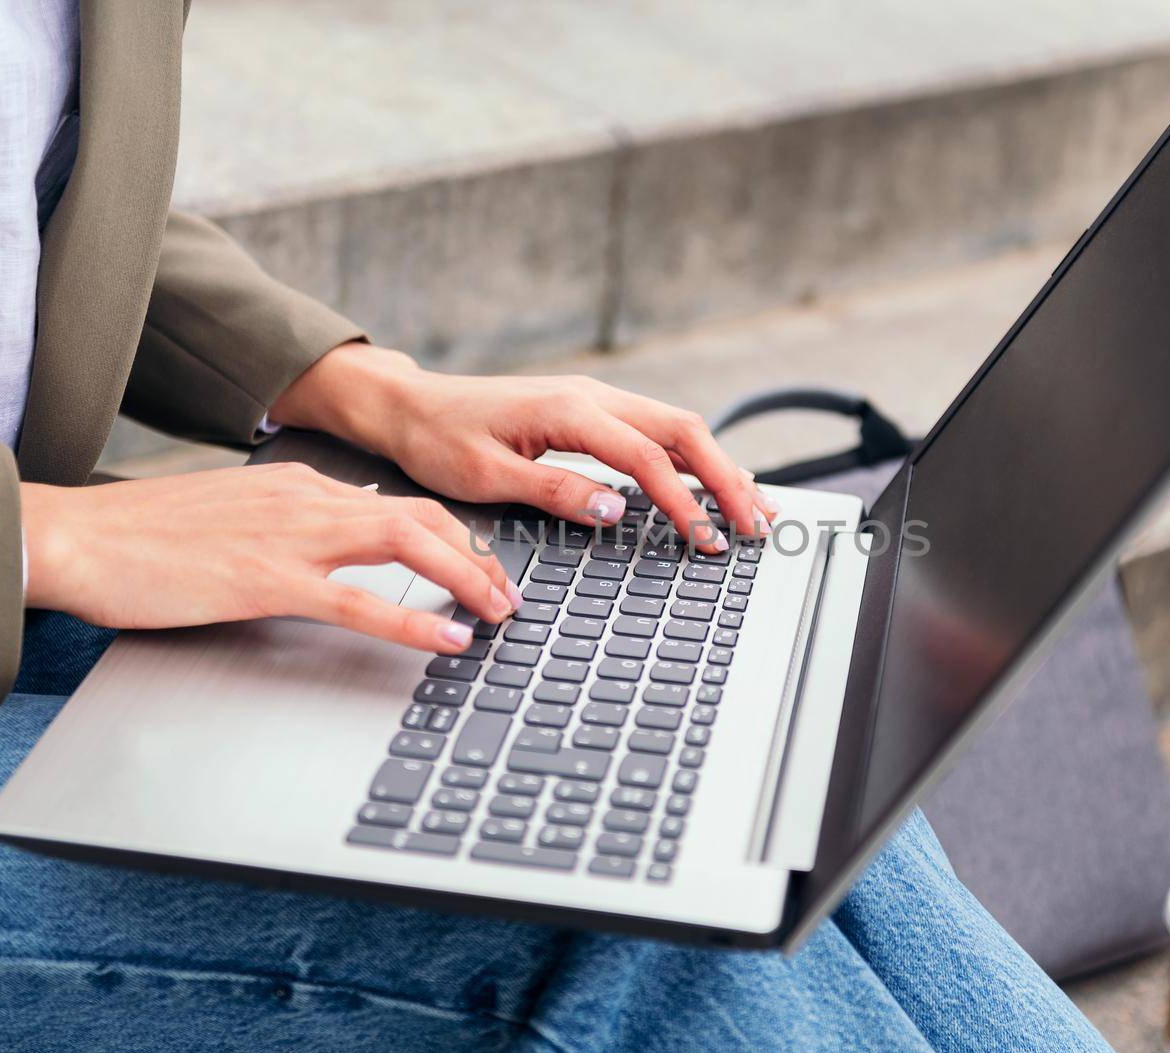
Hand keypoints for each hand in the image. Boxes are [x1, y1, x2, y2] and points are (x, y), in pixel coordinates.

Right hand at [20, 464, 519, 652]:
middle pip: (423, 517)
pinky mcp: (266, 580)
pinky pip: (360, 602)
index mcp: (300, 486)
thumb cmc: (143, 537)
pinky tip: (447, 639)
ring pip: (408, 546)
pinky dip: (412, 620)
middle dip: (479, 556)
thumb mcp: (233, 518)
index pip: (400, 505)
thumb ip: (288, 527)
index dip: (455, 537)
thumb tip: (334, 548)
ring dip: (467, 579)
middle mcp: (307, 501)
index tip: (484, 567)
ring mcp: (290, 537)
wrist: (76, 536)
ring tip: (498, 615)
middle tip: (510, 596)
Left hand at [269, 343, 780, 550]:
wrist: (411, 407)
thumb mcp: (487, 475)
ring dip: (719, 466)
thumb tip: (615, 510)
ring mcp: (596, 401)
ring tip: (754, 507)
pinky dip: (693, 459)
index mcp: (569, 411)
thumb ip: (554, 491)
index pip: (646, 457)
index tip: (706, 538)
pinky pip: (656, 432)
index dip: (684, 500)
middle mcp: (593, 397)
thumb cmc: (440, 440)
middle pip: (682, 431)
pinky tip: (712, 483)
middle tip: (757, 524)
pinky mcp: (592, 413)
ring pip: (678, 428)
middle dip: (727, 478)